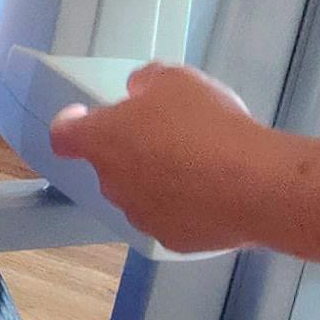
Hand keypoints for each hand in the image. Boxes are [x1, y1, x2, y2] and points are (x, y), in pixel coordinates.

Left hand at [47, 64, 291, 254]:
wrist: (255, 185)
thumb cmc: (209, 126)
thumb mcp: (177, 79)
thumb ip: (147, 81)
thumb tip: (139, 92)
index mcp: (103, 140)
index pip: (64, 135)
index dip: (71, 123)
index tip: (83, 116)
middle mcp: (113, 183)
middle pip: (110, 163)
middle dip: (131, 148)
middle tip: (169, 132)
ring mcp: (140, 216)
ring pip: (139, 192)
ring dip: (157, 178)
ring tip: (199, 163)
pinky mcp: (171, 240)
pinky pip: (169, 216)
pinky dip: (183, 205)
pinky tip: (213, 191)